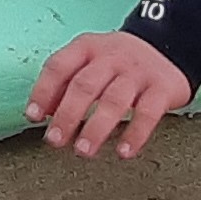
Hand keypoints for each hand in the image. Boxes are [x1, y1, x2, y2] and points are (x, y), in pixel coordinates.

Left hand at [28, 30, 193, 158]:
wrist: (166, 48)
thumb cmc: (118, 62)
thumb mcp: (89, 61)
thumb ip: (66, 83)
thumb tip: (42, 112)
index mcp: (87, 47)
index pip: (58, 67)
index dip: (43, 92)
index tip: (33, 116)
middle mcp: (111, 57)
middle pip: (84, 85)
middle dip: (67, 115)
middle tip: (55, 140)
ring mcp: (137, 72)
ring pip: (113, 100)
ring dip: (96, 128)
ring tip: (84, 150)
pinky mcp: (162, 88)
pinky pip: (148, 113)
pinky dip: (135, 134)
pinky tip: (124, 152)